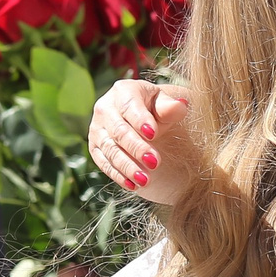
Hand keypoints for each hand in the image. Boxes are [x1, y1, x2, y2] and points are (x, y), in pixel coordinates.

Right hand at [89, 79, 192, 204]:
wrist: (140, 117)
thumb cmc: (156, 108)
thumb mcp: (164, 103)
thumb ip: (170, 107)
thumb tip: (180, 106)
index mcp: (123, 91)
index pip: (130, 106)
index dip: (140, 120)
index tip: (154, 134)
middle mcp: (105, 108)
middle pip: (119, 130)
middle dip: (136, 148)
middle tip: (155, 163)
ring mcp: (97, 129)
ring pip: (110, 149)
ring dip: (127, 166)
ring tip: (145, 180)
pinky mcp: (95, 147)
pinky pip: (104, 163)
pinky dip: (118, 175)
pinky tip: (132, 185)